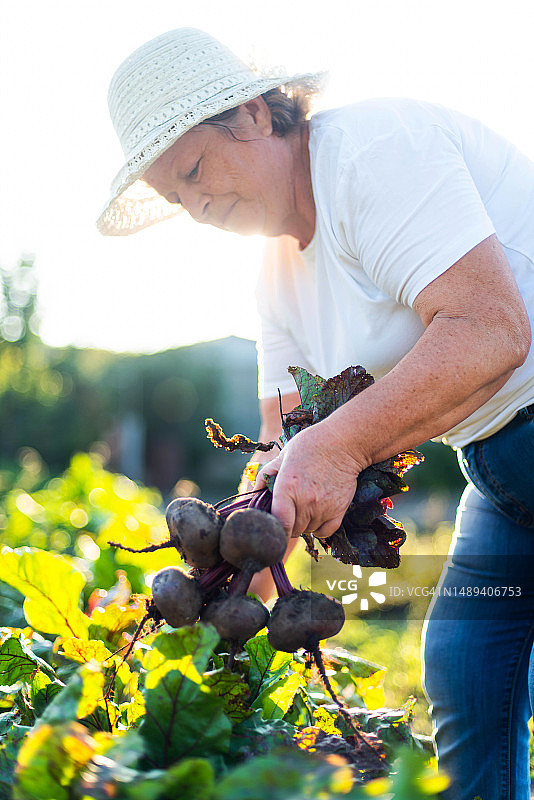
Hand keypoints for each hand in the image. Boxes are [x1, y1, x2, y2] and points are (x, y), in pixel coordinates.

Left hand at [255, 418, 362, 538]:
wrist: (343, 443)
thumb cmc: (310, 445)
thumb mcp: (283, 456)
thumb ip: (266, 476)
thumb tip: (253, 493)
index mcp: (287, 486)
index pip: (279, 523)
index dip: (274, 527)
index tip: (273, 524)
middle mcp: (305, 500)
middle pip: (292, 530)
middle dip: (288, 524)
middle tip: (289, 511)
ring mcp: (324, 507)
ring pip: (308, 530)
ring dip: (303, 524)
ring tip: (304, 506)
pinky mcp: (339, 510)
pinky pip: (324, 532)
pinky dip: (319, 528)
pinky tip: (317, 515)